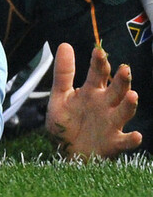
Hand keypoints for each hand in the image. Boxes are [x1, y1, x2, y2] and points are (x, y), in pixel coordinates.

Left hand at [46, 43, 142, 158]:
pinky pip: (125, 141)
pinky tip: (136, 136)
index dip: (99, 62)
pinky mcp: (114, 142)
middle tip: (124, 69)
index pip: (98, 73)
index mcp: (92, 91)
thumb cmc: (65, 122)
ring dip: (129, 104)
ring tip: (132, 95)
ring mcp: (112, 123)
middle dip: (122, 80)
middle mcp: (105, 104)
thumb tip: (64, 44)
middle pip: (116, 89)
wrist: (66, 152)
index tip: (98, 50)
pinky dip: (131, 139)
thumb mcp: (59, 96)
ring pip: (124, 111)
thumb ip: (63, 73)